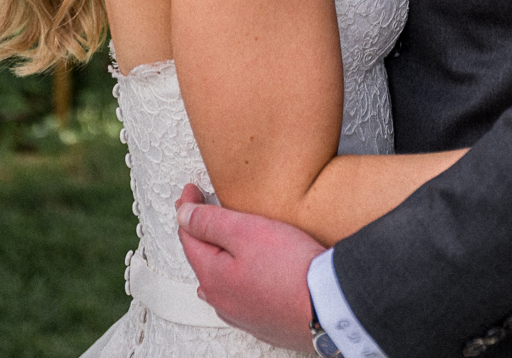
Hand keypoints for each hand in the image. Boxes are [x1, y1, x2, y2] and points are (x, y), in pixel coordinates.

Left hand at [176, 184, 322, 351]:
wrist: (329, 305)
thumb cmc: (291, 267)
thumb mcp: (246, 231)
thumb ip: (210, 222)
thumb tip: (183, 215)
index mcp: (213, 277)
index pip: (188, 237)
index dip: (186, 209)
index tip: (189, 190)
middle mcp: (223, 301)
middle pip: (202, 260)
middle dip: (199, 234)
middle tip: (200, 210)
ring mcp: (243, 315)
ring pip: (220, 282)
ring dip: (217, 259)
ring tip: (219, 243)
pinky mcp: (265, 322)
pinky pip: (241, 296)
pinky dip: (237, 278)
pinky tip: (246, 275)